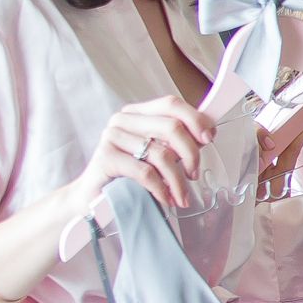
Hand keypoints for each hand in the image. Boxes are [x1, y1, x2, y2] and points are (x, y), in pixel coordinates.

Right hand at [72, 95, 220, 215]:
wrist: (93, 198)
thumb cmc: (130, 176)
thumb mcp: (157, 154)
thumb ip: (176, 142)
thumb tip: (206, 134)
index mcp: (138, 114)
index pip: (172, 104)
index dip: (196, 119)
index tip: (209, 139)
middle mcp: (123, 120)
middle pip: (172, 127)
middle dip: (191, 154)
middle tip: (194, 174)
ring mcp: (112, 137)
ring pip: (161, 154)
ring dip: (178, 180)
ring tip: (182, 196)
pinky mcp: (106, 159)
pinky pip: (146, 173)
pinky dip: (161, 188)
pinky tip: (166, 199)